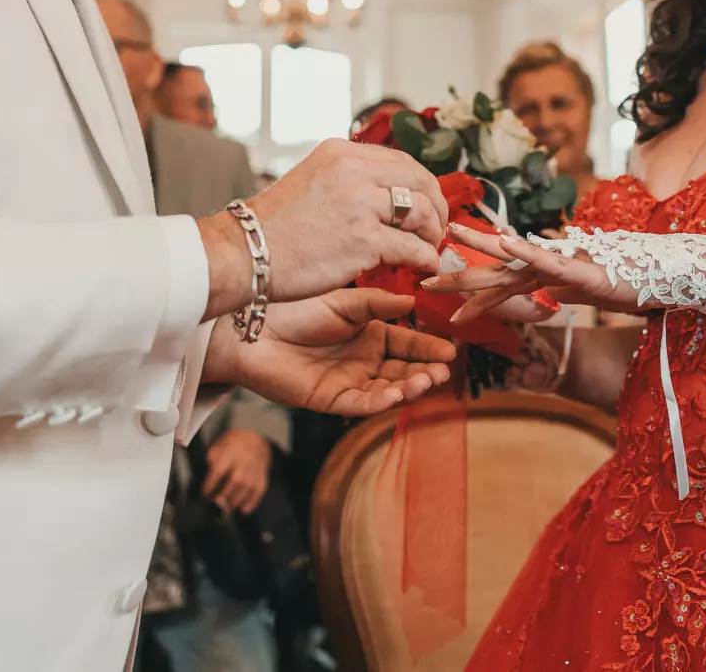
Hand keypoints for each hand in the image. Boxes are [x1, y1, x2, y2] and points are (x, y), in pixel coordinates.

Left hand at [200, 429, 272, 515]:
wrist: (256, 438)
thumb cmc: (233, 444)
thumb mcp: (219, 445)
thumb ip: (212, 458)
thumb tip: (208, 474)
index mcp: (230, 453)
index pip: (219, 470)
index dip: (211, 483)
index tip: (205, 493)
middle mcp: (243, 463)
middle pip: (234, 482)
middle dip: (224, 495)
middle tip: (216, 503)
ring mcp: (254, 471)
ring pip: (246, 488)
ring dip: (236, 501)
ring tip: (228, 507)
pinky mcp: (262, 477)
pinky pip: (258, 492)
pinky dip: (252, 502)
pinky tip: (244, 510)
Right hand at [201, 139, 450, 316]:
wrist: (243, 252)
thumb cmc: (273, 226)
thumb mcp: (311, 179)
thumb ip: (348, 178)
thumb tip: (388, 193)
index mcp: (341, 152)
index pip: (401, 161)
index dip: (423, 185)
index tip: (427, 204)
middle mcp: (354, 171)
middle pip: (421, 182)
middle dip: (437, 207)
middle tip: (437, 228)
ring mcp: (361, 204)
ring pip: (423, 213)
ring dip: (432, 234)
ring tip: (428, 248)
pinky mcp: (365, 241)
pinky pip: (413, 247)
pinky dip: (425, 257)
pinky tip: (422, 266)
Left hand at [216, 289, 454, 415]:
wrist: (254, 328)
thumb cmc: (295, 308)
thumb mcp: (344, 301)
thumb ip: (379, 304)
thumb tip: (414, 303)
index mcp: (371, 334)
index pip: (408, 343)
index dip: (429, 347)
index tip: (451, 349)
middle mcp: (364, 360)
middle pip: (403, 370)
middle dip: (425, 371)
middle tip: (444, 370)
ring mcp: (349, 382)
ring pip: (387, 389)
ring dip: (409, 388)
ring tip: (426, 381)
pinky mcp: (331, 400)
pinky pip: (361, 404)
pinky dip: (380, 402)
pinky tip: (396, 395)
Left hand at [423, 224, 638, 323]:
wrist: (660, 277)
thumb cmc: (621, 283)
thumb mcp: (578, 295)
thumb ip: (556, 294)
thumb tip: (541, 301)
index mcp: (540, 275)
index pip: (494, 282)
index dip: (464, 285)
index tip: (432, 288)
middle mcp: (543, 266)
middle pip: (492, 272)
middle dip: (455, 276)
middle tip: (420, 282)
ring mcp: (559, 265)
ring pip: (512, 262)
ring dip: (478, 254)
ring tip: (448, 244)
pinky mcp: (579, 269)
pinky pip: (547, 260)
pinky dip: (525, 251)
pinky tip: (505, 243)